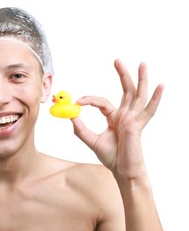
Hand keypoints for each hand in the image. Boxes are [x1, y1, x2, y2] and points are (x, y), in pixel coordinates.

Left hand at [71, 59, 163, 180]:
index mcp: (115, 118)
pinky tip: (160, 86)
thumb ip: (79, 128)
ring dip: (140, 79)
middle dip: (122, 75)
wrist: (122, 171)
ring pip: (138, 95)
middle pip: (125, 91)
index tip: (78, 101)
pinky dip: (155, 99)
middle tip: (116, 60)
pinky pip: (148, 111)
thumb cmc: (111, 157)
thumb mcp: (91, 140)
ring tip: (142, 64)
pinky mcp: (138, 126)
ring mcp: (133, 119)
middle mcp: (126, 115)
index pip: (102, 103)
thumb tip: (69, 114)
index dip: (89, 100)